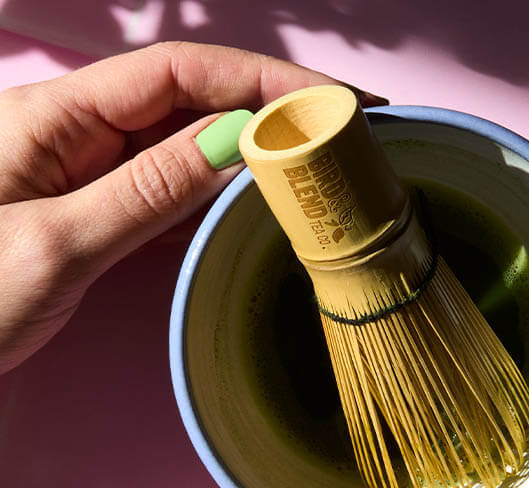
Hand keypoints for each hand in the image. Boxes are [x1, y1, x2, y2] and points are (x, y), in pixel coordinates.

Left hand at [0, 41, 384, 373]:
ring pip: (188, 141)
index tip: (330, 104)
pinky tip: (261, 193)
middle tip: (344, 134)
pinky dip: (221, 186)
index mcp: (58, 117)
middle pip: (192, 99)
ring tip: (318, 160)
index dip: (262, 81)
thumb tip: (234, 142)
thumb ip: (147, 190)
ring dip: (255, 146)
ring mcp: (90, 169)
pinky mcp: (99, 207)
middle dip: (272, 107)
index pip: (180, 75)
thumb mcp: (59, 244)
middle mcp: (78, 131)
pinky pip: (171, 184)